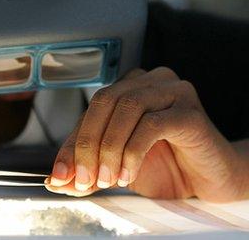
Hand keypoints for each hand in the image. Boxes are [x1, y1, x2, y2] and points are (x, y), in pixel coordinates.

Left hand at [46, 67, 248, 201]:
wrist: (208, 182)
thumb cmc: (165, 168)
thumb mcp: (115, 170)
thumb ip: (87, 171)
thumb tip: (55, 181)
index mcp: (128, 89)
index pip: (90, 111)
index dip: (71, 144)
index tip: (61, 174)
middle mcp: (149, 82)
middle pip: (104, 101)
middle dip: (87, 143)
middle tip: (85, 178)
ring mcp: (172, 91)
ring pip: (126, 107)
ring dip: (109, 148)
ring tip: (108, 179)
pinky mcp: (190, 111)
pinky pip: (152, 124)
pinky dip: (133, 151)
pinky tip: (129, 174)